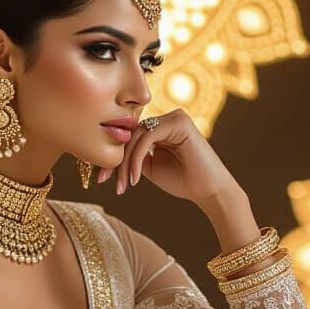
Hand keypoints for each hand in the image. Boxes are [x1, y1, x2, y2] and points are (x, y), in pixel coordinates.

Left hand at [95, 108, 235, 205]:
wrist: (209, 191)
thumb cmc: (183, 181)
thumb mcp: (149, 168)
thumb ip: (133, 156)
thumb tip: (110, 152)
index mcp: (161, 128)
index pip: (130, 137)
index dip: (113, 157)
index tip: (101, 178)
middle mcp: (168, 119)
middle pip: (131, 135)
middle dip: (116, 161)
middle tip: (107, 182)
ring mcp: (175, 117)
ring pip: (137, 136)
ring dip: (125, 163)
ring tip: (123, 185)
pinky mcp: (180, 122)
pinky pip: (147, 137)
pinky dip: (136, 158)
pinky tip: (135, 178)